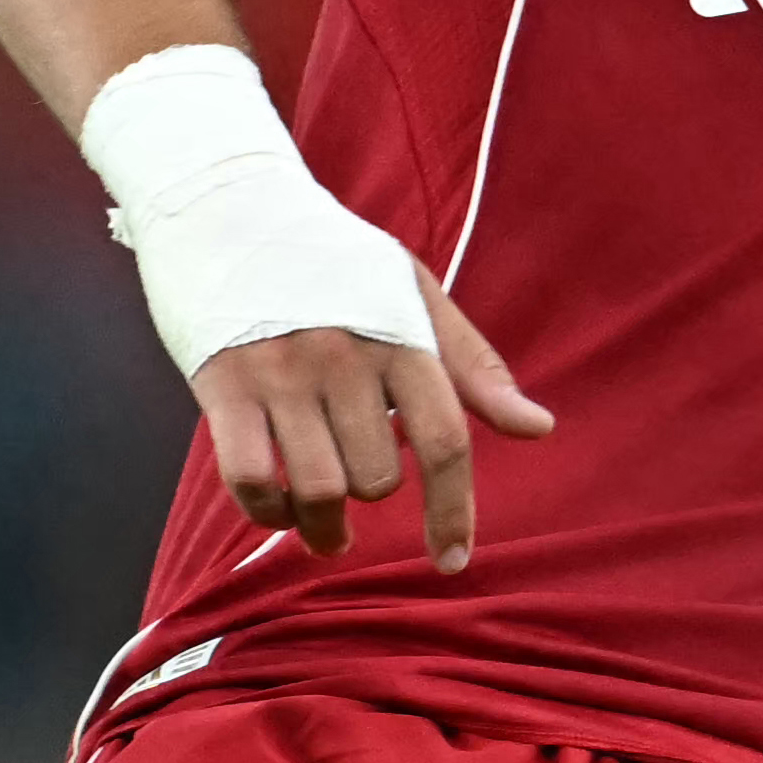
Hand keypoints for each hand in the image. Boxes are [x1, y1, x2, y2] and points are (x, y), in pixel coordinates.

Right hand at [197, 283, 550, 569]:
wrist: (226, 202)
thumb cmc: (330, 258)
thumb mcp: (412, 293)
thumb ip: (473, 367)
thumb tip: (539, 430)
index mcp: (400, 335)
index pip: (443, 441)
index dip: (453, 512)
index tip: (451, 560)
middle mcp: (344, 356)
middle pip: (375, 478)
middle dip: (370, 499)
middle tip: (356, 485)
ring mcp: (281, 372)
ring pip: (316, 490)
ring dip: (321, 527)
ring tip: (322, 527)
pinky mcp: (223, 384)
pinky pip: (250, 480)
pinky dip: (267, 511)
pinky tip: (276, 506)